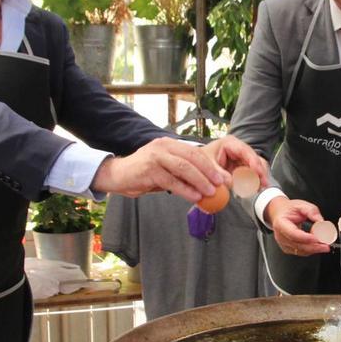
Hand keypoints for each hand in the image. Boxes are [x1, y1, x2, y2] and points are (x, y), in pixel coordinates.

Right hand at [91, 136, 224, 200]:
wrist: (116, 175)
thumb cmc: (143, 173)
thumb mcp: (165, 169)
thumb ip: (182, 173)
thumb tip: (207, 184)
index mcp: (169, 144)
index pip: (195, 152)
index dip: (211, 165)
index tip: (223, 177)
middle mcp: (163, 147)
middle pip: (193, 158)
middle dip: (210, 172)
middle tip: (222, 184)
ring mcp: (156, 157)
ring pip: (184, 168)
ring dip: (200, 181)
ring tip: (211, 193)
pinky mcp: (149, 170)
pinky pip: (172, 181)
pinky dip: (185, 190)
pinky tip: (194, 197)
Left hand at [202, 135, 269, 186]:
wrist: (196, 166)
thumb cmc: (200, 160)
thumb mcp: (207, 165)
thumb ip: (218, 173)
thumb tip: (231, 182)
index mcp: (230, 143)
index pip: (245, 151)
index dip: (253, 161)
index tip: (257, 171)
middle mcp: (239, 149)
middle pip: (254, 159)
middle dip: (259, 172)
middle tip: (263, 183)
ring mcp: (242, 159)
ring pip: (256, 167)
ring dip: (259, 178)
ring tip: (260, 188)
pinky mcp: (242, 168)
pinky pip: (251, 174)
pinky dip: (254, 181)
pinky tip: (256, 188)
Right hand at [266, 196, 330, 255]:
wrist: (280, 213)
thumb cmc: (289, 209)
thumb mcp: (302, 205)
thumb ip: (312, 211)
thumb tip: (321, 222)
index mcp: (281, 223)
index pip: (293, 234)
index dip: (306, 238)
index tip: (318, 238)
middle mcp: (280, 235)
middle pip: (297, 245)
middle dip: (313, 247)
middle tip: (326, 246)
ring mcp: (283, 243)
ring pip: (300, 250)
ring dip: (313, 250)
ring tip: (324, 246)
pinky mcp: (288, 248)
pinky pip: (300, 252)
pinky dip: (310, 250)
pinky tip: (318, 246)